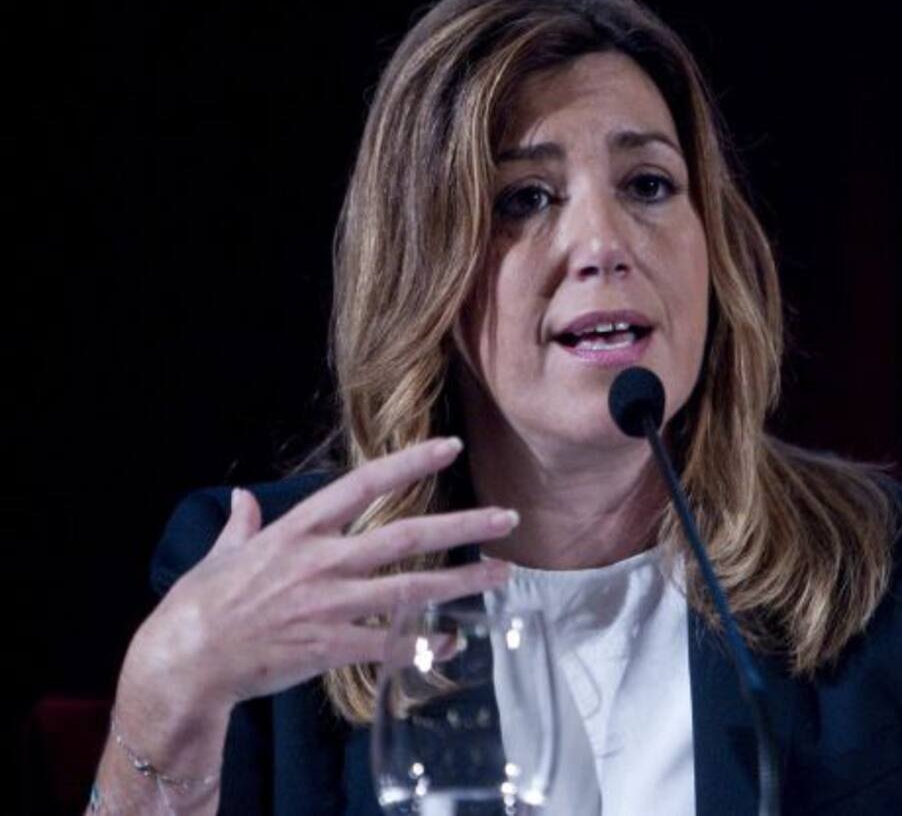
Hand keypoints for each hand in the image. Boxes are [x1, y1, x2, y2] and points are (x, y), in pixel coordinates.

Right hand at [122, 437, 515, 716]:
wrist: (185, 663)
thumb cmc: (199, 606)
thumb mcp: (219, 554)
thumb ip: (241, 525)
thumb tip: (243, 499)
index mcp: (298, 532)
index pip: (364, 485)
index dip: (409, 463)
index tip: (448, 447)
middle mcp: (322, 562)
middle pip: (407, 537)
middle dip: (463, 526)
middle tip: (507, 517)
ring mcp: (331, 606)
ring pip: (411, 590)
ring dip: (462, 583)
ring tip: (502, 574)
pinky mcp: (331, 648)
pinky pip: (390, 646)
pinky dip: (424, 645)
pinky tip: (454, 641)